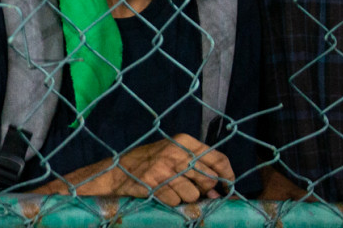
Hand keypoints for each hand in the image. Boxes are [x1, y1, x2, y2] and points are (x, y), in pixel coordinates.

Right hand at [71, 134, 232, 203]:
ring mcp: (165, 167)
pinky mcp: (155, 182)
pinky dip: (170, 201)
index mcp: (184, 141)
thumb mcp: (173, 155)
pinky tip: (159, 192)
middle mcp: (176, 152)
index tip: (226, 188)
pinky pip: (175, 201)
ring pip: (193, 194)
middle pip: (208, 179)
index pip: (218, 158)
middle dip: (202, 190)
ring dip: (184, 197)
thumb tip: (218, 192)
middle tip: (187, 188)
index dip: (227, 176)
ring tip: (169, 188)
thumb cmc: (148, 162)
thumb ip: (196, 168)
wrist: (115, 170)